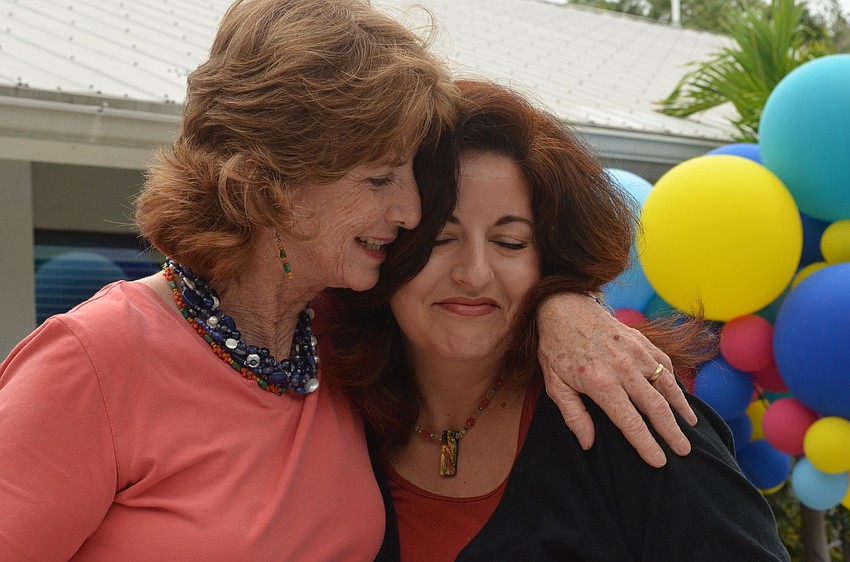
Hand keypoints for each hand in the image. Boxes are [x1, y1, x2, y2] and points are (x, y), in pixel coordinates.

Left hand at [536, 293, 696, 467]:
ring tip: (690, 428)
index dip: (646, 444)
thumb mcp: (554, 384)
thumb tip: (588, 444)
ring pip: (667, 385)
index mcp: (600, 382)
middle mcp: (623, 368)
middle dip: (672, 432)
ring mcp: (636, 352)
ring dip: (681, 409)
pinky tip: (680, 398)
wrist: (564, 307)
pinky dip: (675, 383)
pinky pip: (665, 365)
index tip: (659, 462)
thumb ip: (573, 415)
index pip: (630, 422)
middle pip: (656, 407)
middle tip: (684, 452)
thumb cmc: (557, 349)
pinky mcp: (642, 341)